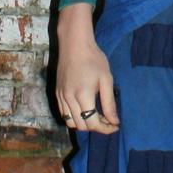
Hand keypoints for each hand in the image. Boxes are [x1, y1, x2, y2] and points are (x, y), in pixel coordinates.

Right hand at [55, 4, 119, 134]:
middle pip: (81, 126)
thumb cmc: (94, 59)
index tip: (115, 125)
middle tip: (108, 120)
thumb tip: (115, 121)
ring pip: (71, 123)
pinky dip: (74, 118)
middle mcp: (69, 99)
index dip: (106, 128)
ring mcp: (61, 97)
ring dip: (84, 124)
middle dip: (96, 127)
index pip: (93, 123)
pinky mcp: (57, 93)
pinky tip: (84, 110)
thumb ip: (109, 103)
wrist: (74, 44)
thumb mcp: (106, 80)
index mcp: (83, 95)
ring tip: (96, 116)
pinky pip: (64, 114)